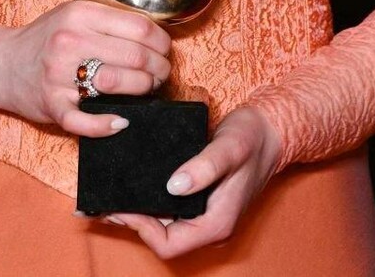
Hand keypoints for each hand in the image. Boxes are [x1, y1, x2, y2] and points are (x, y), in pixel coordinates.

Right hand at [0, 0, 172, 137]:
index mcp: (80, 14)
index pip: (140, 28)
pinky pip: (86, 121)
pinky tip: (120, 122)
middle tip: (161, 75)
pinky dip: (107, 125)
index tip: (165, 52)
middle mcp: (70, 40)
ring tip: (147, 91)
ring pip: (119, 83)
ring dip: (143, 91)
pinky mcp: (52, 104)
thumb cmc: (45, 39)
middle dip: (159, 69)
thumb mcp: (73, 15)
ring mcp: (59, 74)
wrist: (1, 64)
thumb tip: (156, 36)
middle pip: (136, 56)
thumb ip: (108, 20)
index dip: (162, 43)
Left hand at [100, 104, 282, 257]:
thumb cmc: (252, 138)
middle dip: (132, 222)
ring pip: (163, 225)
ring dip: (138, 212)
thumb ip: (204, 168)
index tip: (120, 206)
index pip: (168, 245)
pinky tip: (132, 184)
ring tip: (111, 193)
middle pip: (162, 238)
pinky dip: (148, 201)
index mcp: (216, 224)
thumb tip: (174, 186)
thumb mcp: (229, 148)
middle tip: (103, 201)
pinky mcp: (200, 200)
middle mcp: (209, 225)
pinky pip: (169, 209)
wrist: (271, 130)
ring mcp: (205, 214)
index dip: (140, 229)